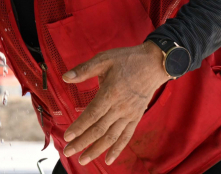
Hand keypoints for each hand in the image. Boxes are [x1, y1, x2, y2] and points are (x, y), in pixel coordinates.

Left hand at [62, 42, 169, 165]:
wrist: (154, 63)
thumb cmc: (127, 60)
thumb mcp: (104, 59)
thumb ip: (84, 70)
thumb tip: (65, 77)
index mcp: (110, 93)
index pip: (92, 114)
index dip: (79, 127)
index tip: (67, 136)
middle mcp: (120, 107)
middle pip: (99, 129)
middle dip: (82, 142)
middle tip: (68, 152)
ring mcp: (129, 114)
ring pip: (111, 137)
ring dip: (96, 150)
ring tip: (83, 160)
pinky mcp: (136, 117)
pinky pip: (126, 136)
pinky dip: (117, 149)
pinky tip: (108, 160)